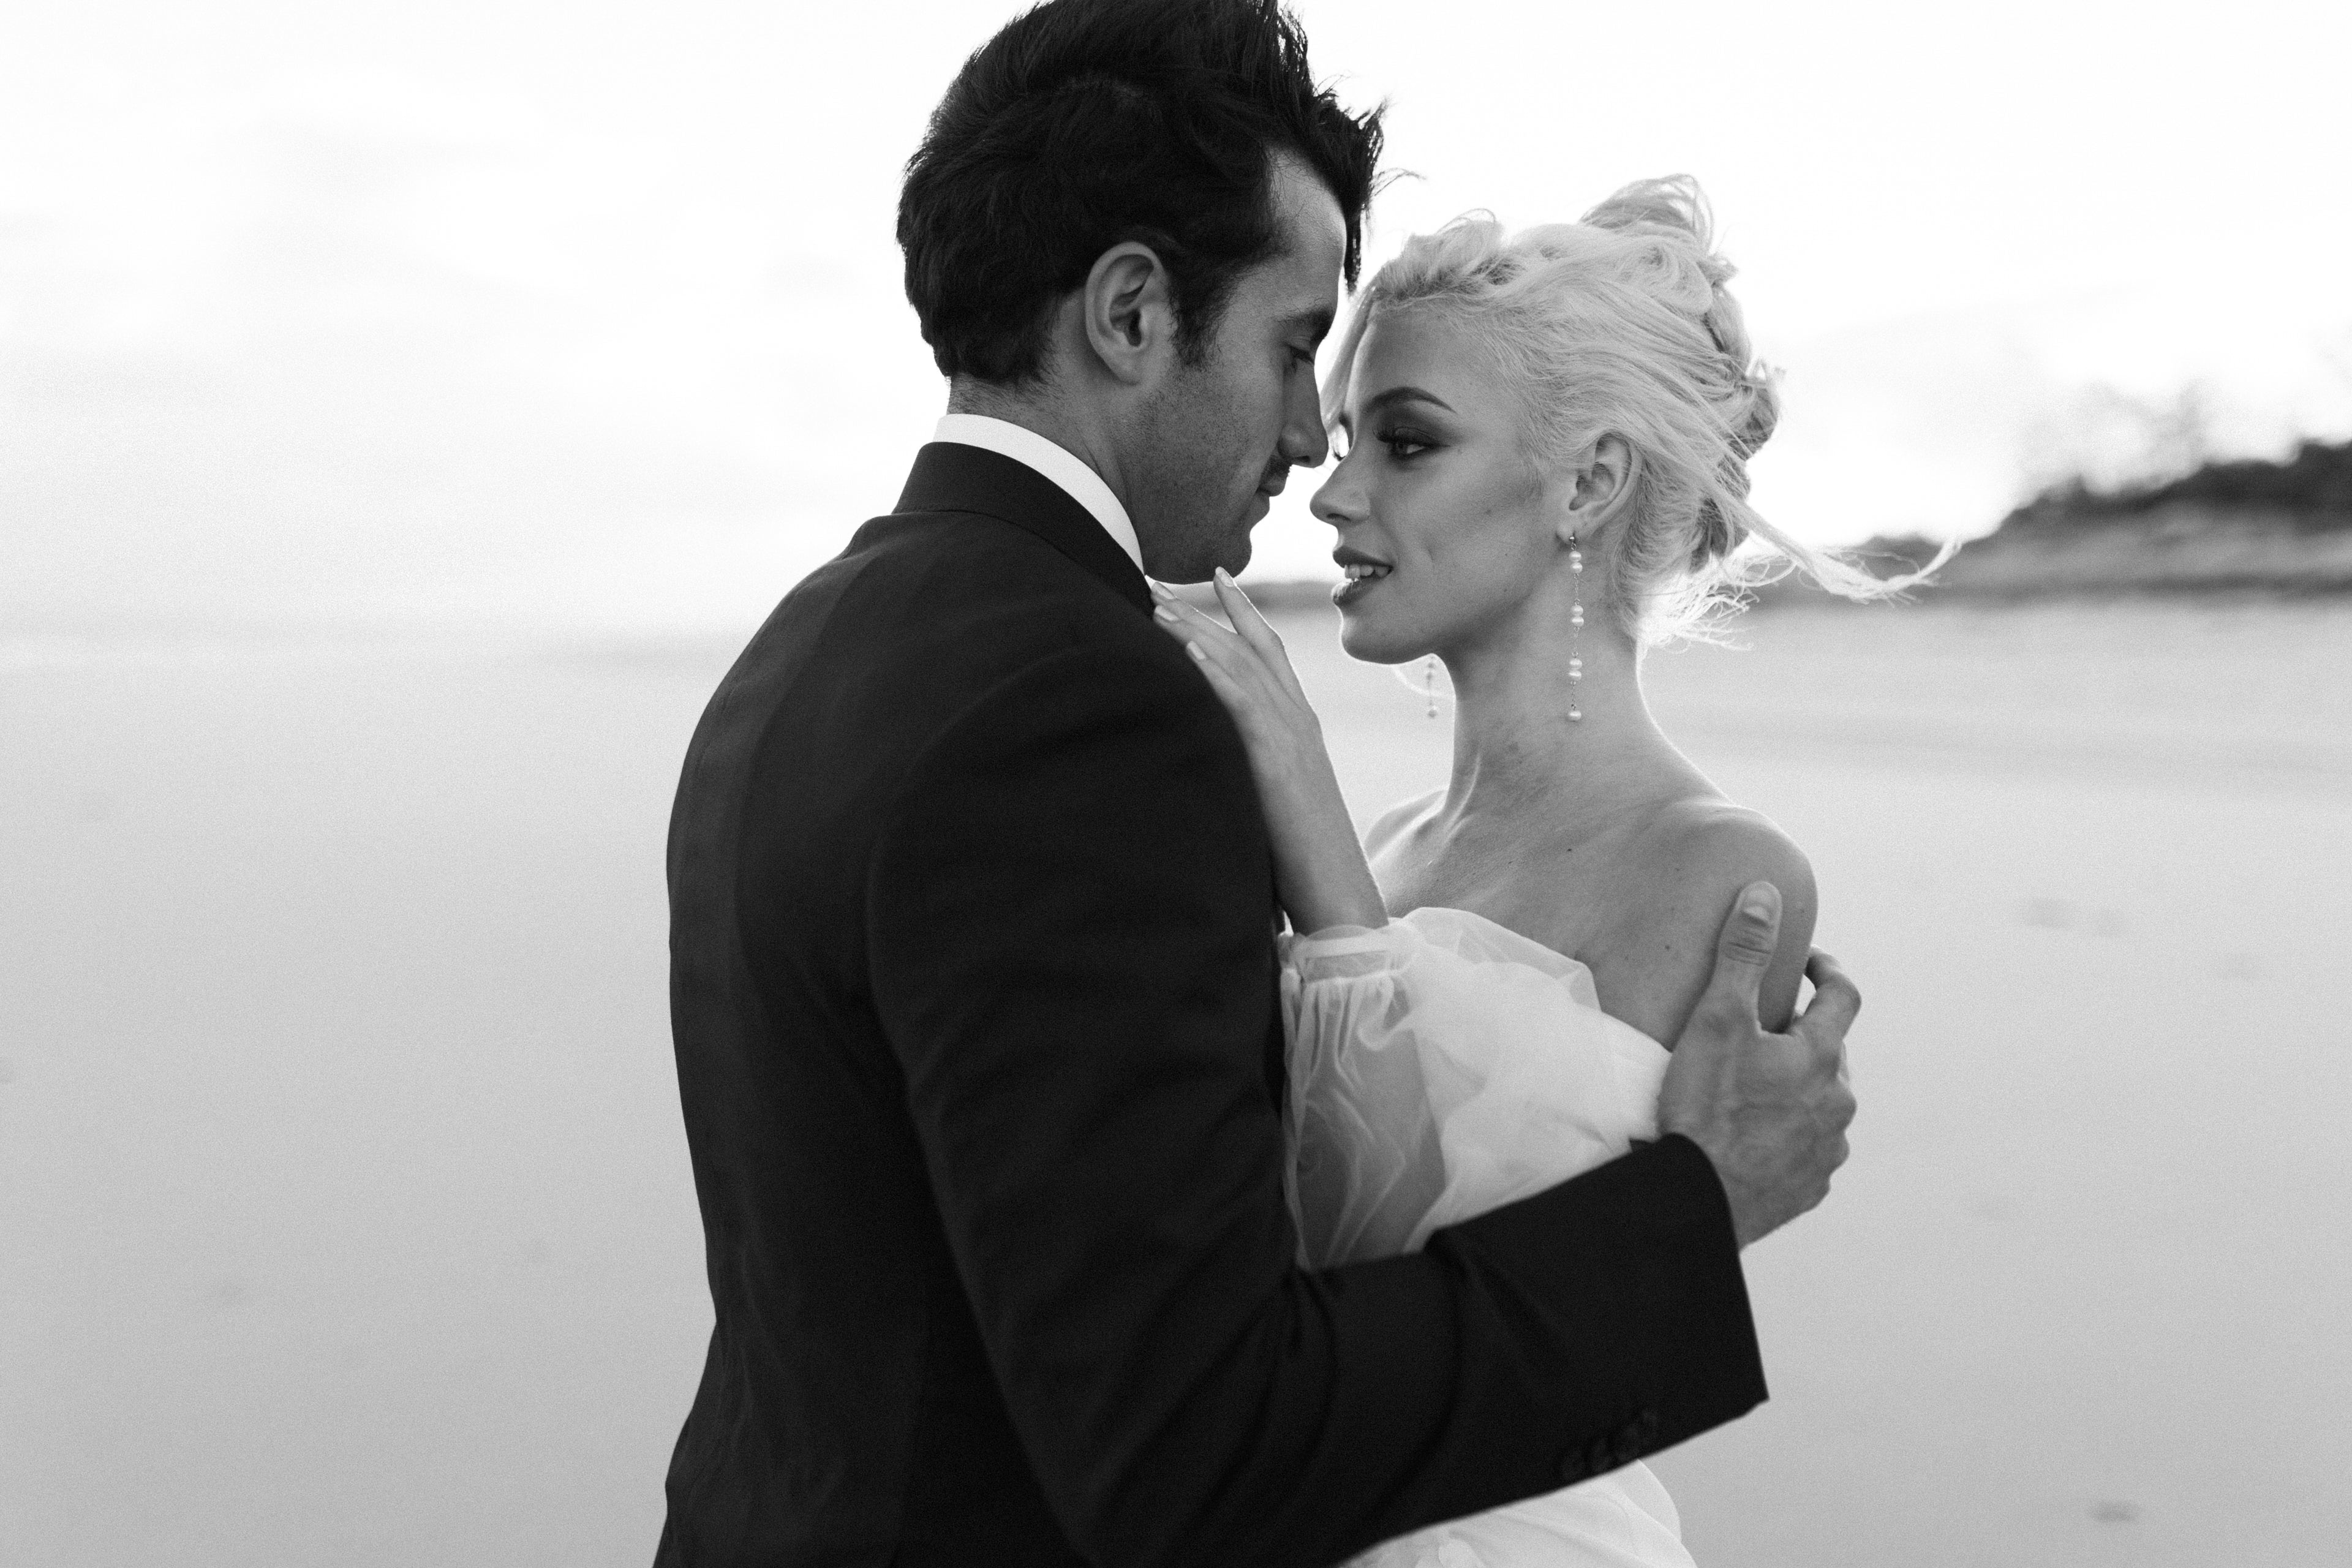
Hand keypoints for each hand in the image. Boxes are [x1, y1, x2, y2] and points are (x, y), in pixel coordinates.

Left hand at [1151, 571, 1385, 931]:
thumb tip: (1214, 749)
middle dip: (1203, 609)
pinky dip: (1219, 675)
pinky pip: (1245, 707)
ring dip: (1197, 631)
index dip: (1243, 609)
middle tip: (1156, 581)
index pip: (1271, 650)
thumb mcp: (1276, 794)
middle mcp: (1299, 720)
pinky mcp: (1278, 764)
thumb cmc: (1304, 857)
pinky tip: (1191, 652)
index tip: (1215, 574)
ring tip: (1157, 604)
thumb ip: (1254, 762)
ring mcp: (1291, 738)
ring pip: (1242, 667)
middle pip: (1249, 646)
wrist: (1339, 894)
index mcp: (1300, 725)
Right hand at [1655, 882, 1859, 1248]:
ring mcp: (1827, 1150)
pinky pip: (1808, 1151)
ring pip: (1822, 1105)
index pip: (1843, 996)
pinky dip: (1789, 1136)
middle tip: (1761, 1029)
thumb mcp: (1718, 1019)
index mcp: (1821, 1056)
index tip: (1806, 962)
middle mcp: (1838, 1103)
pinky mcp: (1809, 1188)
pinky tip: (1753, 1138)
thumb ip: (1743, 954)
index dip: (1826, 970)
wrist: (1698, 1198)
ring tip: (1754, 1088)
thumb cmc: (1706, 1106)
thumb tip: (1766, 894)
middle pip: (1831, 1053)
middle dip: (1803, 1035)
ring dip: (1798, 1090)